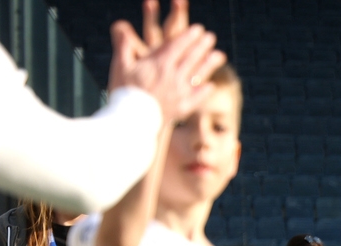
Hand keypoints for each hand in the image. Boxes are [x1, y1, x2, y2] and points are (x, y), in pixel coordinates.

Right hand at [107, 0, 225, 122]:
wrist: (131, 121)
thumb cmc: (123, 93)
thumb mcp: (120, 66)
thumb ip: (124, 46)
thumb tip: (123, 29)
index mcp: (160, 65)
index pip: (178, 46)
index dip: (189, 36)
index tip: (198, 29)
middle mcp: (173, 77)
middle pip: (191, 58)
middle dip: (202, 46)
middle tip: (211, 37)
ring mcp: (180, 93)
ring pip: (198, 75)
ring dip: (210, 64)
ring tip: (220, 55)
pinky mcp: (181, 108)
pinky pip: (196, 98)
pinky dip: (204, 91)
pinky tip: (210, 86)